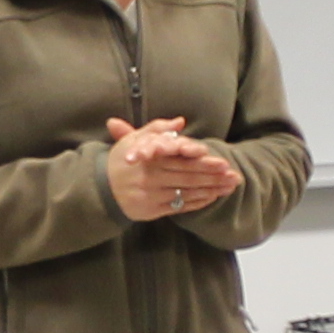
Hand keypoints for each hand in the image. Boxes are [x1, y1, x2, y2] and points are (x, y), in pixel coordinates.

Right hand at [103, 114, 235, 223]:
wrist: (99, 188)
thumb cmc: (121, 161)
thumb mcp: (135, 140)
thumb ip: (158, 128)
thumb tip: (180, 122)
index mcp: (150, 159)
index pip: (182, 160)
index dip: (204, 162)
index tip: (222, 162)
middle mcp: (152, 178)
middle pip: (189, 177)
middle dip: (213, 177)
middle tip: (234, 176)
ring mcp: (153, 196)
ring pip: (187, 193)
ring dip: (210, 190)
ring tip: (229, 187)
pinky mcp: (152, 210)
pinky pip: (179, 206)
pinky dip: (197, 202)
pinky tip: (211, 197)